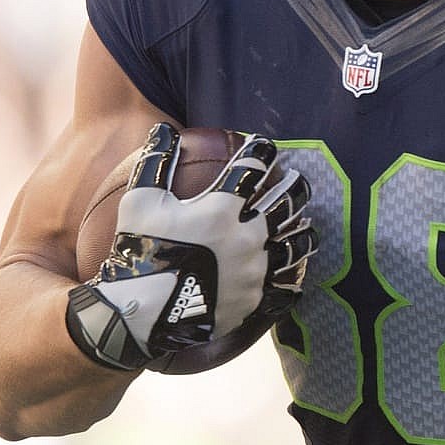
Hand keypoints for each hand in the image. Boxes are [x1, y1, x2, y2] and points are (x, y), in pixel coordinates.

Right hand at [66, 124, 314, 371]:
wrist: (139, 315)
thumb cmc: (137, 252)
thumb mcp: (139, 202)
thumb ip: (156, 163)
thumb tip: (164, 129)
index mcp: (220, 211)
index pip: (251, 170)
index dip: (260, 153)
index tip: (265, 146)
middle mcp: (245, 240)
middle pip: (284, 207)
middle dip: (294, 189)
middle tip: (298, 181)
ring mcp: (252, 273)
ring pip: (293, 248)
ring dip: (301, 233)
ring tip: (306, 227)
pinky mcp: (252, 302)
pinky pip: (282, 289)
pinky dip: (290, 279)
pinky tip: (294, 275)